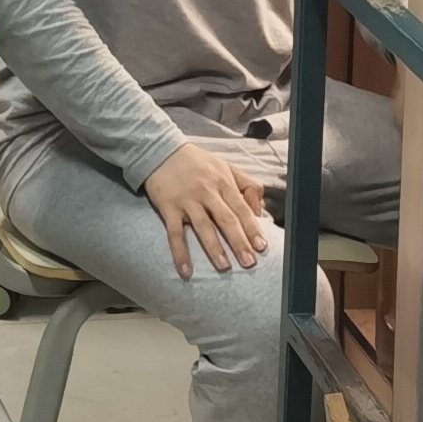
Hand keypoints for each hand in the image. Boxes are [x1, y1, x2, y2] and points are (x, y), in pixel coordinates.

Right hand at [141, 142, 272, 279]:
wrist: (161, 150)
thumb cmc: (197, 162)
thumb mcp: (226, 166)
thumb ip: (247, 184)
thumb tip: (260, 209)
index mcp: (223, 182)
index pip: (241, 208)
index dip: (252, 228)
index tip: (261, 247)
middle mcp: (207, 192)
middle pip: (226, 219)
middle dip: (239, 242)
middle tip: (249, 262)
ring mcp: (187, 200)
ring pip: (203, 227)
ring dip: (214, 248)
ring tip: (224, 267)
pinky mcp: (168, 207)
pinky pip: (174, 233)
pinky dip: (180, 253)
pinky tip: (186, 271)